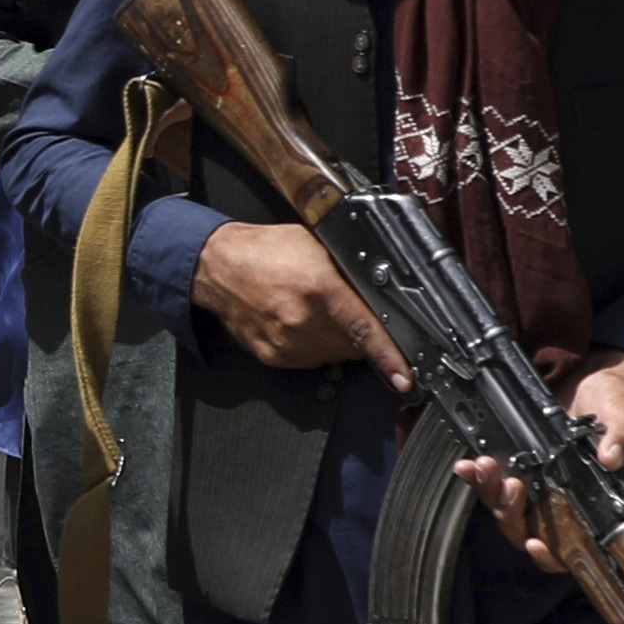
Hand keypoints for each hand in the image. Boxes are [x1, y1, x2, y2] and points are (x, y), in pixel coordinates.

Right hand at [191, 221, 404, 379]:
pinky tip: (299, 323)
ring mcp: (285, 341)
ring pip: (333, 355)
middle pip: (352, 344)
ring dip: (335, 341)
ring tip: (315, 312)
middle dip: (357, 332)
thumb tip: (381, 295)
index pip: (364, 328)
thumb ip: (350, 271)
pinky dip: (312, 346)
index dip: (388, 356)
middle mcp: (302, 318)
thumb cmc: (266, 251)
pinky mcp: (273, 355)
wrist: (219, 266)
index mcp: (319, 286)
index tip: (403, 376)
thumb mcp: (316, 246)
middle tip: (341, 309)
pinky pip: (310, 360)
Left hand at [454, 353, 623, 562]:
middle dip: (509, 513)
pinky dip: (476, 476)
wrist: (594, 381)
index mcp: (591, 502)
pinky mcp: (516, 466)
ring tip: (483, 467)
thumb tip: (613, 459)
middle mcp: (559, 500)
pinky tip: (468, 464)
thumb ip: (622, 437)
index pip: (568, 547)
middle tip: (510, 485)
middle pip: (525, 529)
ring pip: (504, 508)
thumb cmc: (615, 404)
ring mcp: (535, 485)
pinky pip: (492, 481)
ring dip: (489, 492)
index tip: (535, 542)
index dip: (549, 555)